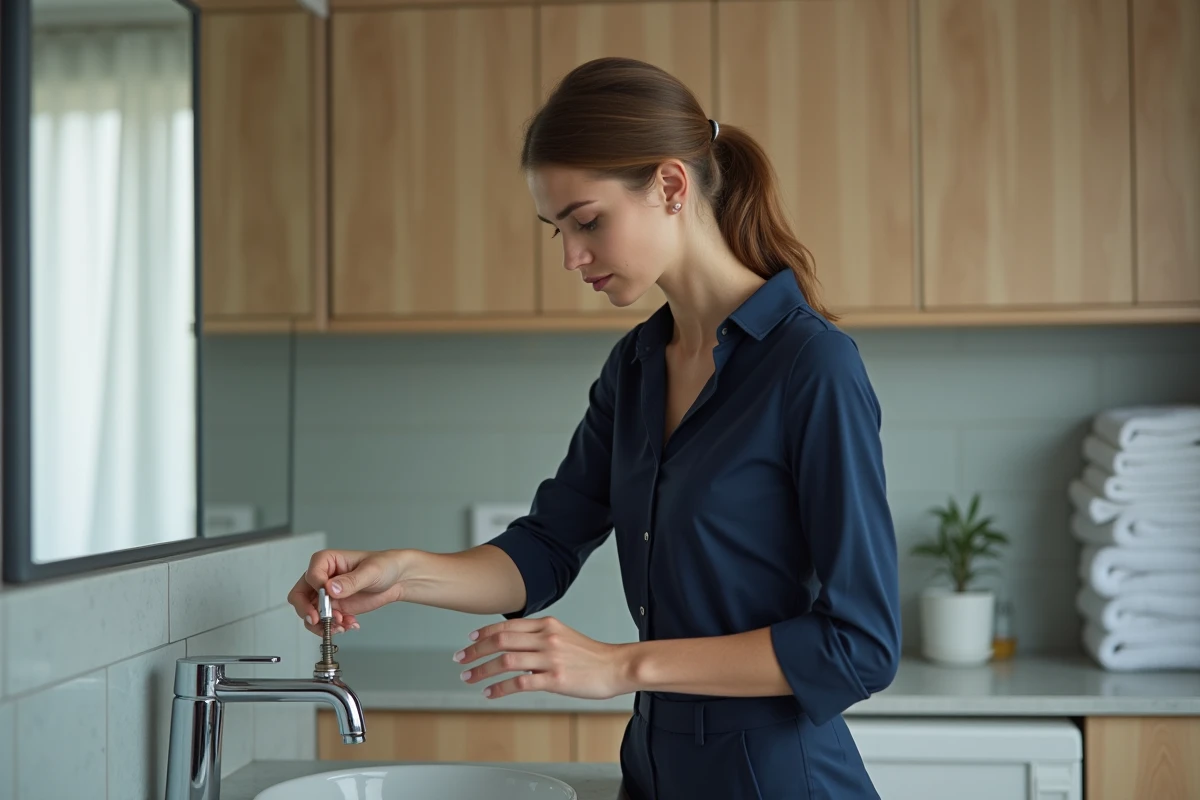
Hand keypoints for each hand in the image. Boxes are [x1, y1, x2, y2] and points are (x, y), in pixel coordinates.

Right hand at [287, 549, 407, 636]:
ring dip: (322, 624)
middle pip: (299, 597)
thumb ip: (350, 581)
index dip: (316, 589)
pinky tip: (350, 624)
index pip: (310, 576)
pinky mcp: (335, 608)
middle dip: (308, 611)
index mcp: (326, 561)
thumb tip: (330, 588)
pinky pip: (324, 622)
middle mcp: (322, 578)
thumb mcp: (370, 571)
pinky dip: (334, 627)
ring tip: (342, 625)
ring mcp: (326, 595)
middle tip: (321, 620)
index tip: (328, 597)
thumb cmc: (384, 566)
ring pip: (310, 613)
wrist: (397, 580)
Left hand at [452, 615, 632, 700]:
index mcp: (548, 625)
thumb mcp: (565, 636)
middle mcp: (546, 638)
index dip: (485, 633)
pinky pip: (519, 683)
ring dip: (482, 670)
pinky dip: (499, 688)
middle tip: (461, 658)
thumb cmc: (593, 655)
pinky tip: (490, 693)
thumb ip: (541, 637)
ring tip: (469, 677)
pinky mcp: (555, 680)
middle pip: (501, 640)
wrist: (617, 666)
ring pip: (506, 660)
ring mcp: (550, 659)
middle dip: (476, 650)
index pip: (508, 625)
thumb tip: (517, 646)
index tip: (471, 639)